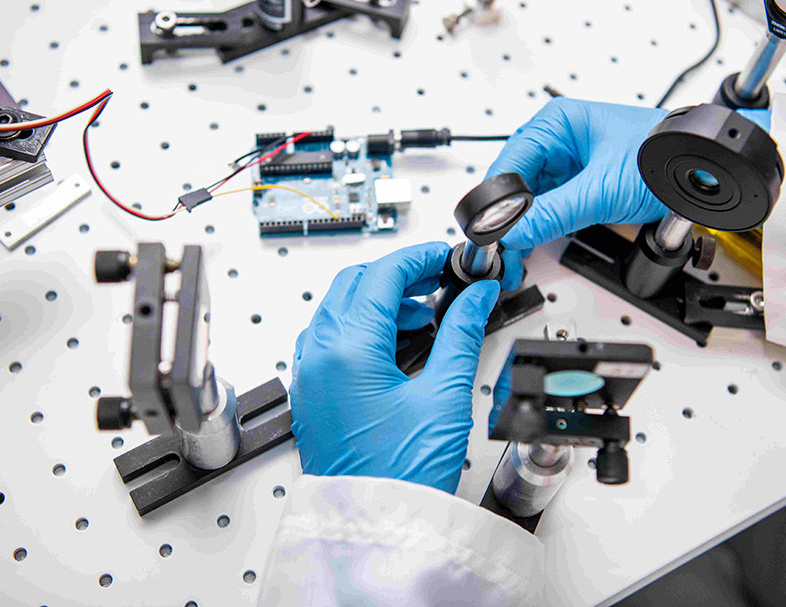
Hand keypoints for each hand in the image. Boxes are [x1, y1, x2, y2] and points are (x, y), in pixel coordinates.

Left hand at [289, 242, 500, 493]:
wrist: (374, 527)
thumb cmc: (400, 476)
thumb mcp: (445, 396)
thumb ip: (462, 334)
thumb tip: (475, 297)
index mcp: (347, 348)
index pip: (384, 274)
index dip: (423, 257)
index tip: (452, 257)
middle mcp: (318, 355)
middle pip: (356, 282)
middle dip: (401, 273)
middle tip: (443, 278)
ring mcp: (310, 373)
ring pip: (339, 306)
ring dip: (380, 297)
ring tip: (426, 313)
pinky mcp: (312, 391)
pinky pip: (330, 336)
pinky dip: (362, 324)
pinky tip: (397, 341)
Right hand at [488, 98, 769, 287]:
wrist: (705, 170)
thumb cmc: (665, 157)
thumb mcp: (601, 190)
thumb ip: (553, 213)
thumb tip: (515, 230)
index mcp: (557, 123)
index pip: (508, 163)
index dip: (496, 202)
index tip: (489, 232)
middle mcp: (559, 139)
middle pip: (515, 183)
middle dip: (507, 218)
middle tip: (500, 250)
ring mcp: (570, 162)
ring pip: (530, 198)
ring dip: (522, 226)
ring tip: (514, 254)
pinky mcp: (581, 183)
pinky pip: (549, 205)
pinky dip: (540, 226)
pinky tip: (533, 244)